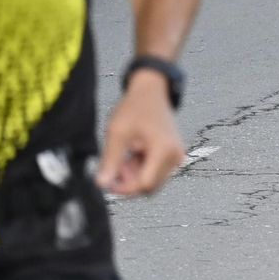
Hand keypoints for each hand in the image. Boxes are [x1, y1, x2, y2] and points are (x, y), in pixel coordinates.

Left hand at [96, 75, 185, 196]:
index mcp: (165, 151)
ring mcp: (176, 157)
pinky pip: (156, 172)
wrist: (152, 91)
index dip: (124, 188)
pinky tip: (132, 154)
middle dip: (129, 181)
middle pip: (150, 186)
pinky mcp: (174, 156)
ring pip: (152, 181)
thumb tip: (102, 184)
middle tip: (115, 164)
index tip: (107, 180)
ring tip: (124, 155)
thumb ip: (110, 160)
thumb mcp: (118, 132)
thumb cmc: (135, 107)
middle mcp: (176, 156)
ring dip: (134, 175)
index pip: (145, 185)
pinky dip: (141, 169)